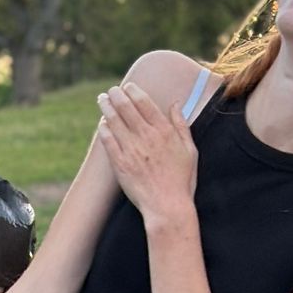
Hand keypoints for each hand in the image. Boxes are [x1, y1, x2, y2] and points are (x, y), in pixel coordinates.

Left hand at [96, 78, 198, 225]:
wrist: (167, 206)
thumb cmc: (182, 180)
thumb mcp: (190, 150)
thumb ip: (181, 125)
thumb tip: (175, 104)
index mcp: (164, 131)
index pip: (145, 103)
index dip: (134, 91)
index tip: (128, 86)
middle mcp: (147, 137)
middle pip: (126, 108)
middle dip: (116, 95)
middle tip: (111, 90)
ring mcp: (131, 150)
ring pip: (114, 121)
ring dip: (106, 107)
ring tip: (102, 100)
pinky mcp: (120, 163)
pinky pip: (108, 141)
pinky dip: (104, 129)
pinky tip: (102, 124)